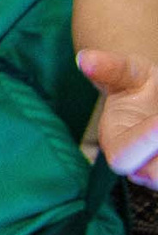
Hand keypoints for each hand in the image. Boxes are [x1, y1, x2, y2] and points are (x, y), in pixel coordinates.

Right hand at [83, 47, 157, 183]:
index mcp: (116, 143)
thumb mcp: (128, 72)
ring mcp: (156, 172)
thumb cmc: (139, 85)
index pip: (123, 156)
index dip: (144, 140)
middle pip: (153, 176)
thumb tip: (85, 58)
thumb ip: (109, 67)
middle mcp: (138, 165)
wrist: (152, 101)